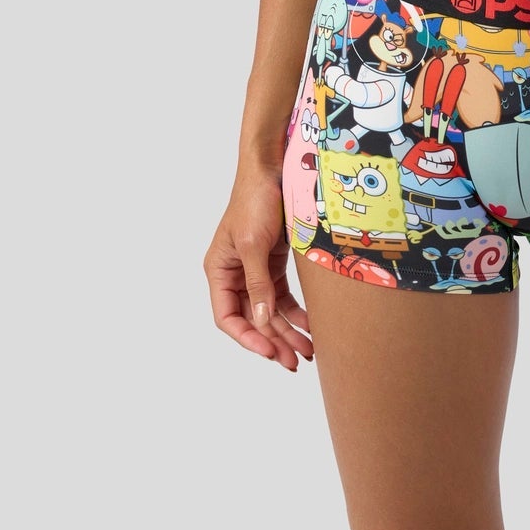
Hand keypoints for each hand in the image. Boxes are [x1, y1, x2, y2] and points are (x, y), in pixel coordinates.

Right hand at [204, 167, 313, 371]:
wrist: (275, 167)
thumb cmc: (255, 200)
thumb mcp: (254, 244)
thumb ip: (257, 284)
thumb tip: (261, 320)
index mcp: (219, 271)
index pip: (227, 317)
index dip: (248, 338)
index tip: (270, 352)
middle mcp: (234, 274)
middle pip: (252, 318)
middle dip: (274, 341)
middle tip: (295, 362)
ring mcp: (254, 269)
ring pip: (269, 310)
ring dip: (287, 331)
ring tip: (308, 351)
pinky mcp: (272, 262)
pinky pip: (282, 296)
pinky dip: (295, 312)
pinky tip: (311, 325)